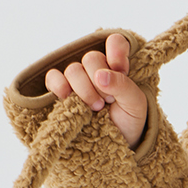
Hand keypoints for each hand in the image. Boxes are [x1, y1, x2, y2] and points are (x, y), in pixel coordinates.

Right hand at [44, 32, 147, 149]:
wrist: (116, 144)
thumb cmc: (128, 121)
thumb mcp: (135, 104)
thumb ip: (123, 85)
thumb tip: (100, 75)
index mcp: (117, 66)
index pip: (115, 42)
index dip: (116, 52)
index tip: (120, 69)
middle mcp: (96, 69)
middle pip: (91, 58)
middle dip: (100, 81)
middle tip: (108, 100)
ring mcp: (77, 79)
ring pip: (73, 70)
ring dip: (84, 90)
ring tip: (95, 107)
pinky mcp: (60, 91)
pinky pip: (52, 77)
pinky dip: (59, 86)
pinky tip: (68, 99)